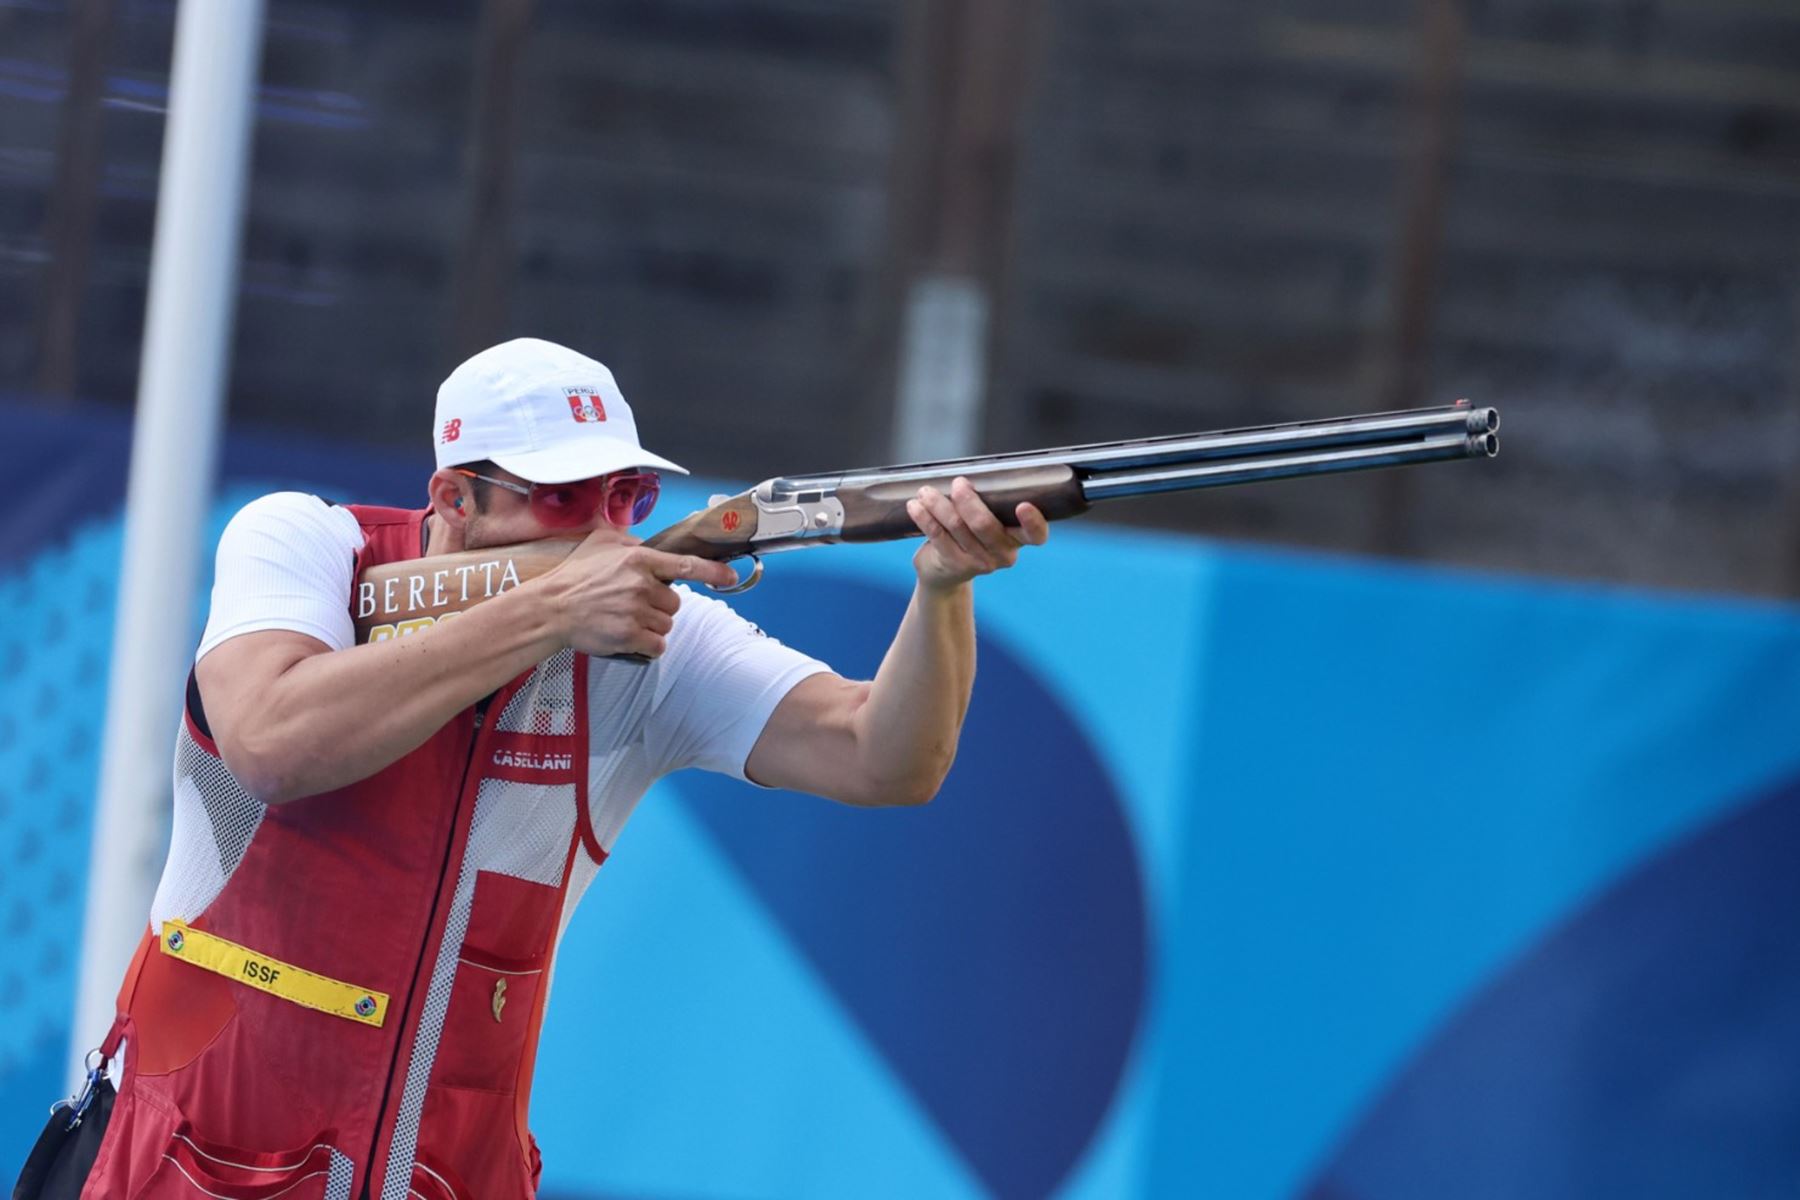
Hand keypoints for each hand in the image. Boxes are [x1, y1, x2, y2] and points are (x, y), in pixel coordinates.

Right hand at [538, 529, 739, 658]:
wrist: (551, 609)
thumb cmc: (574, 576)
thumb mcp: (599, 543)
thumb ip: (627, 540)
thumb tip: (644, 544)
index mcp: (639, 560)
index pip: (686, 565)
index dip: (713, 572)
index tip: (731, 577)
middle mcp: (641, 584)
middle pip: (675, 602)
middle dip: (660, 606)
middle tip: (633, 605)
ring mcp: (636, 611)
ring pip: (666, 625)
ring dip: (652, 626)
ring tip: (624, 620)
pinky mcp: (630, 636)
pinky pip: (657, 645)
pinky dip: (648, 646)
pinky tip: (629, 638)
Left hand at [906, 477, 1049, 592]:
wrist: (944, 573)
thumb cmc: (969, 535)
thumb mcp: (985, 520)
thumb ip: (987, 501)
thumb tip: (969, 472)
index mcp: (1018, 539)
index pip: (1036, 535)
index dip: (1034, 522)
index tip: (1023, 505)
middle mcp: (1003, 554)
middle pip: (985, 525)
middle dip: (967, 500)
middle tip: (957, 483)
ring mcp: (978, 563)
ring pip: (957, 527)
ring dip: (939, 504)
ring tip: (925, 491)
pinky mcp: (953, 565)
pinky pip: (937, 536)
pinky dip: (924, 517)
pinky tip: (915, 506)